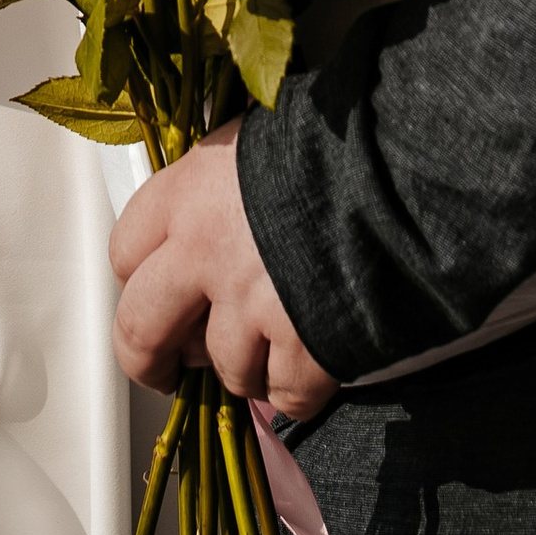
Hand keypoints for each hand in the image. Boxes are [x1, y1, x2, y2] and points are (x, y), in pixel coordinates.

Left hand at [110, 125, 339, 421]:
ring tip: (272, 349)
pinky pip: (285, 395)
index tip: (152, 290)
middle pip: (141, 330)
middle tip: (166, 368)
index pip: (125, 252)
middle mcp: (205, 254)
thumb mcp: (258, 139)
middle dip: (150, 359)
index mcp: (188, 194)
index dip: (138, 279)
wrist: (410, 166)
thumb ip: (222, 185)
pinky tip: (311, 368)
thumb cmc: (339, 139)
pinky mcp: (304, 346)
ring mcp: (252, 305)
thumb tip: (219, 209)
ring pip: (223, 369)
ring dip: (244, 369)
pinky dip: (297, 392)